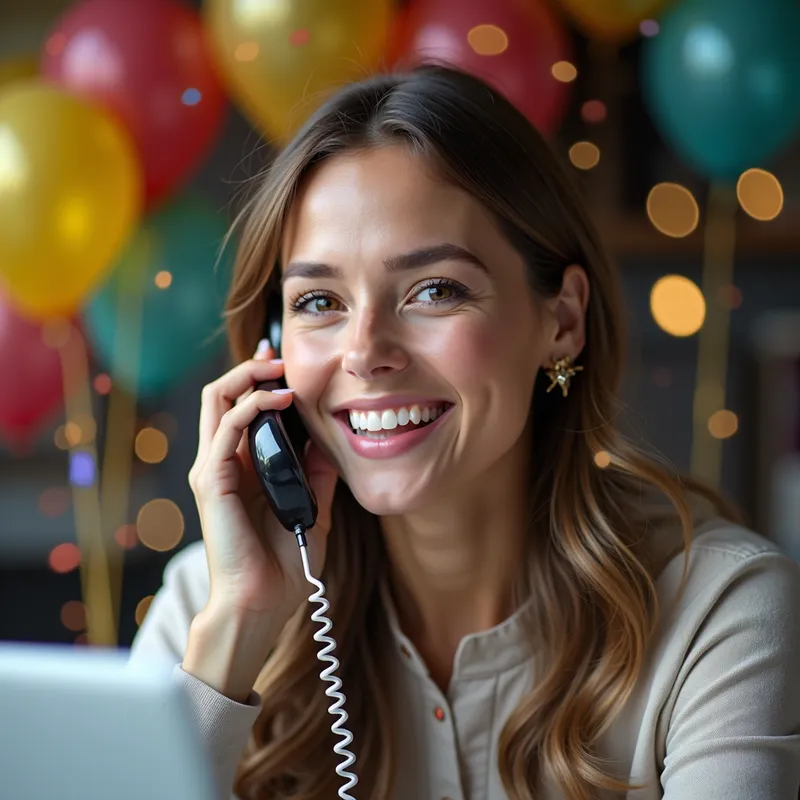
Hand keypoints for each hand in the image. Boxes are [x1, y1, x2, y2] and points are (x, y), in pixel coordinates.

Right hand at [188, 341, 338, 624]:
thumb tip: (329, 440)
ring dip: (249, 376)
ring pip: (218, 400)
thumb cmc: (284, 562)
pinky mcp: (211, 480)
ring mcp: (213, 469)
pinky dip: (252, 404)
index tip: (283, 363)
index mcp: (242, 468)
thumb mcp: (312, 507)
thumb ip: (316, 473)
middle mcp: (222, 463)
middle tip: (278, 355)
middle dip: (250, 368)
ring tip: (279, 368)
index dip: (258, 381)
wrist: (262, 602)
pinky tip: (281, 399)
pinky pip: (227, 427)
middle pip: (223, 396)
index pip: (240, 409)